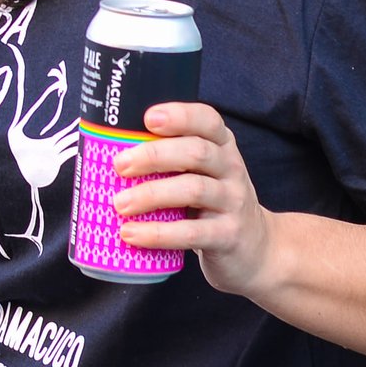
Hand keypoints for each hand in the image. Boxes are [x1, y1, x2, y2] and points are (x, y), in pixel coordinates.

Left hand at [112, 104, 292, 307]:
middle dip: (154, 156)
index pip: (207, 120)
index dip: (179, 115)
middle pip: (196, 152)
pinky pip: (192, 232)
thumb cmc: (212, 205)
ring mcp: (233, 202)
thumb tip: (108, 152)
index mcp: (222, 146)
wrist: (257, 251)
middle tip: (119, 165)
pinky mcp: (229, 236)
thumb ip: (172, 160)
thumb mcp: (202, 174)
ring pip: (193, 189)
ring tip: (119, 204)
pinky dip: (158, 233)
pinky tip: (131, 234)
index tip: (147, 118)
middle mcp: (232, 168)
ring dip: (151, 195)